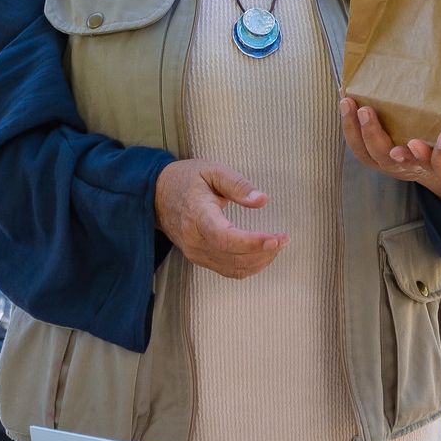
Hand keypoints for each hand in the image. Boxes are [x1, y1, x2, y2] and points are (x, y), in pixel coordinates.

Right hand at [153, 159, 287, 279]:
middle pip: (233, 256)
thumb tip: (262, 200)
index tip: (275, 238)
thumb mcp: (213, 171)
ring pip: (233, 268)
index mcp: (198, 215)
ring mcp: (195, 252)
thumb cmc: (186, 179)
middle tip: (284, 238)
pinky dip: (249, 266)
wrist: (156, 195)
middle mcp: (195, 239)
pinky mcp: (198, 258)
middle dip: (264, 251)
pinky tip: (262, 255)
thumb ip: (238, 185)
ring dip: (260, 261)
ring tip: (278, 245)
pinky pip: (228, 270)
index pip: (225, 237)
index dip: (252, 242)